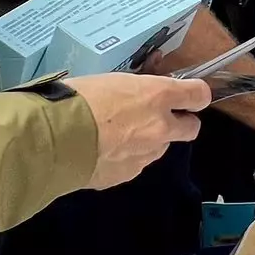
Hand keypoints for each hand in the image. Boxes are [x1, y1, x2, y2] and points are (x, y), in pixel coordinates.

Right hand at [74, 73, 210, 188]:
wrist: (55, 138)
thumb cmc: (78, 98)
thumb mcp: (110, 80)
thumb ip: (135, 88)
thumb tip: (142, 92)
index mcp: (157, 95)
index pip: (198, 94)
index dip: (195, 94)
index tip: (186, 94)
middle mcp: (160, 127)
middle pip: (192, 128)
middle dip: (180, 122)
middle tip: (157, 117)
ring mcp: (146, 154)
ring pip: (160, 147)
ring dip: (148, 141)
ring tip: (116, 136)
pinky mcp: (128, 174)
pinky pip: (135, 163)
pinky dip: (125, 158)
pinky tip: (102, 152)